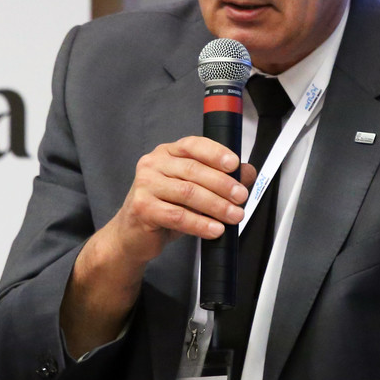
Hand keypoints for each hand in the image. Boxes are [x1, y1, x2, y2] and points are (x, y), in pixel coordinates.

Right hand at [63, 137, 253, 355]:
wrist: (132, 234)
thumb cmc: (164, 208)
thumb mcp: (194, 190)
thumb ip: (220, 178)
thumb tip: (247, 173)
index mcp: (168, 153)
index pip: (194, 145)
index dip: (216, 153)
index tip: (235, 165)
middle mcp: (154, 164)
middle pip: (194, 170)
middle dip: (223, 184)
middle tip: (241, 197)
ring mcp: (145, 185)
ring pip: (188, 192)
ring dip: (216, 205)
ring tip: (233, 215)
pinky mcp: (142, 208)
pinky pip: (177, 215)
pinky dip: (200, 224)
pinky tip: (214, 229)